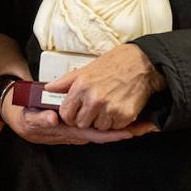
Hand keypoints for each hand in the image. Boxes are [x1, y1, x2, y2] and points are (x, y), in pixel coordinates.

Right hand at [0, 97, 154, 145]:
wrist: (22, 119)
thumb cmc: (27, 117)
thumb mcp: (29, 118)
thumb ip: (40, 119)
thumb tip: (53, 120)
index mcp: (69, 131)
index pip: (96, 134)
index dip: (114, 133)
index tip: (132, 132)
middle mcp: (79, 133)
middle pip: (107, 134)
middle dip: (128, 131)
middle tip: (149, 126)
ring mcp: (81, 129)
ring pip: (106, 129)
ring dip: (126, 126)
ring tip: (147, 123)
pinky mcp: (82, 123)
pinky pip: (101, 124)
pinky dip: (117, 122)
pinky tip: (131, 118)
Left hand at [44, 43, 166, 130]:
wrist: (142, 63)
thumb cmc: (115, 64)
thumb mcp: (86, 69)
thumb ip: (65, 81)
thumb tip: (49, 88)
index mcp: (81, 87)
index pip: (66, 114)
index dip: (70, 115)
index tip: (75, 112)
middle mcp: (94, 99)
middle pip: (81, 123)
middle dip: (86, 118)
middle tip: (94, 108)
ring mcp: (110, 108)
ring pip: (98, 127)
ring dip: (102, 120)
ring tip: (108, 105)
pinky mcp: (125, 115)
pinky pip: (114, 127)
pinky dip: (116, 121)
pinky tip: (118, 107)